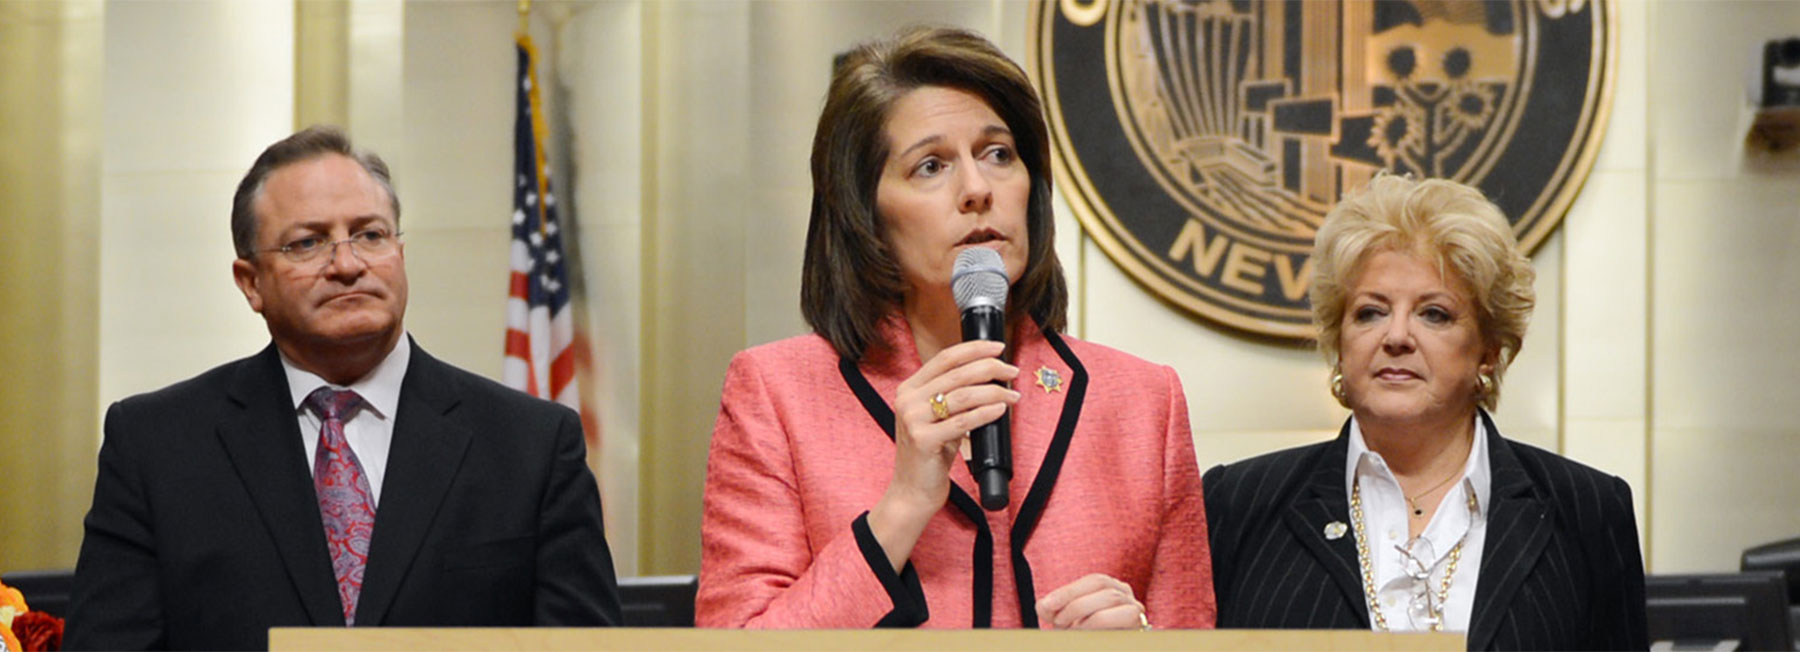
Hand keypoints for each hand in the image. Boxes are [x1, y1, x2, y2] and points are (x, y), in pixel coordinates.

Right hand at [867, 339, 1018, 569]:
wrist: (912, 492)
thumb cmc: (930, 455)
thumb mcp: (939, 419)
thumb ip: (955, 397)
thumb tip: (992, 377)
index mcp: (909, 388)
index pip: (945, 358)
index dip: (974, 349)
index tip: (999, 348)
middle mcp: (907, 400)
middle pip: (957, 373)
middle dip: (990, 368)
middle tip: (1012, 371)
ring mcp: (912, 420)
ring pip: (963, 395)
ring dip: (994, 392)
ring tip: (1012, 395)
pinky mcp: (922, 440)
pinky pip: (963, 422)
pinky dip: (986, 413)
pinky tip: (1001, 410)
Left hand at [1035, 574, 1146, 629]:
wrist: (1101, 648)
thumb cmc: (1085, 638)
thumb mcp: (1066, 622)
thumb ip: (1054, 611)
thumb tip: (1043, 606)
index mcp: (1111, 588)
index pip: (1093, 580)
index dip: (1068, 591)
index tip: (1045, 605)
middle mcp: (1127, 595)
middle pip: (1102, 584)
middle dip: (1074, 601)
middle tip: (1057, 620)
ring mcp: (1136, 610)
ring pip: (1112, 597)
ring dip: (1084, 611)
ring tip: (1070, 628)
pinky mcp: (1141, 625)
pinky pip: (1124, 615)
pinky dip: (1099, 621)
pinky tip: (1085, 632)